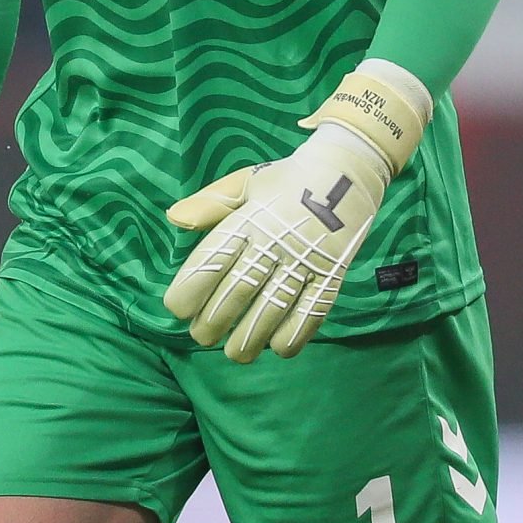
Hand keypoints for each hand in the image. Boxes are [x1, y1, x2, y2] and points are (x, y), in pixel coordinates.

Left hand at [161, 60, 429, 361]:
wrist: (348, 169)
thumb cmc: (287, 180)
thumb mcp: (246, 182)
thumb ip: (210, 203)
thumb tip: (173, 218)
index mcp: (250, 217)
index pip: (214, 256)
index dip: (192, 286)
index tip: (176, 308)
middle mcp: (276, 239)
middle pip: (240, 287)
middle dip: (215, 320)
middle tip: (201, 337)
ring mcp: (308, 257)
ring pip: (275, 306)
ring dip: (251, 336)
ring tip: (234, 353)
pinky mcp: (334, 272)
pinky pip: (314, 310)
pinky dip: (296, 334)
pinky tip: (277, 348)